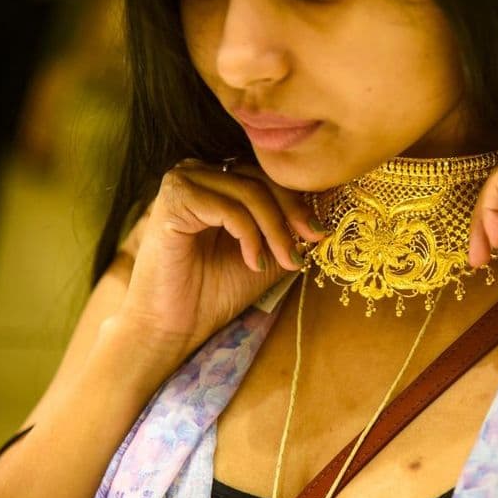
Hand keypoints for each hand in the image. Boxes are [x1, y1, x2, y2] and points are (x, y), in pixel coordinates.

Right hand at [117, 158, 325, 361]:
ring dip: (274, 230)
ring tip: (280, 262)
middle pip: (261, 179)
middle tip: (305, 248)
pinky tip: (253, 262)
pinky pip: (228, 207)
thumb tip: (323, 217)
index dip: (297, 203)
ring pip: (249, 192)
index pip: (268, 176)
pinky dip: (249, 235)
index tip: (319, 234)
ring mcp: (183, 181)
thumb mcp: (267, 254)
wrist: (175, 325)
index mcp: (220, 180)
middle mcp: (200, 173)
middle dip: (290, 215)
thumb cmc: (216, 291)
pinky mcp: (173, 198)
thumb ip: (289, 230)